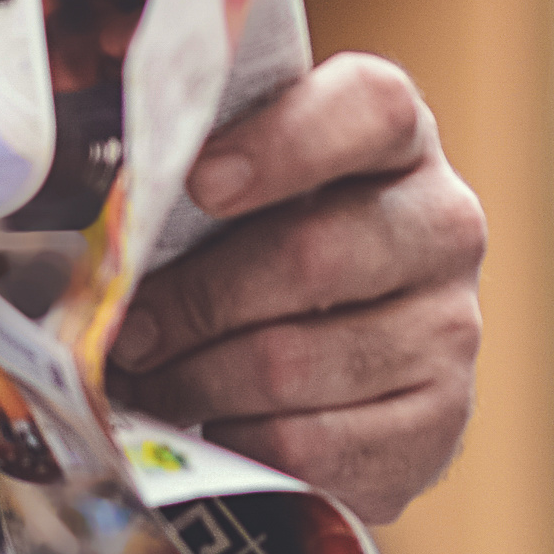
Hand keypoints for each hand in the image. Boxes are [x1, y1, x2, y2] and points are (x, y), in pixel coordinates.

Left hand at [101, 54, 482, 522]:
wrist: (340, 354)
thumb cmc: (262, 239)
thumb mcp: (238, 182)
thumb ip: (191, 168)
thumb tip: (100, 205)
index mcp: (395, 134)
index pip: (369, 108)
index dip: (284, 142)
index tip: (199, 182)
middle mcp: (443, 221)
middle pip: (313, 254)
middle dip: (196, 298)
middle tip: (122, 325)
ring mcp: (453, 327)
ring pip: (295, 361)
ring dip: (196, 378)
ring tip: (144, 380)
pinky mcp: (440, 423)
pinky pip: (313, 445)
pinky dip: (240, 439)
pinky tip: (209, 424)